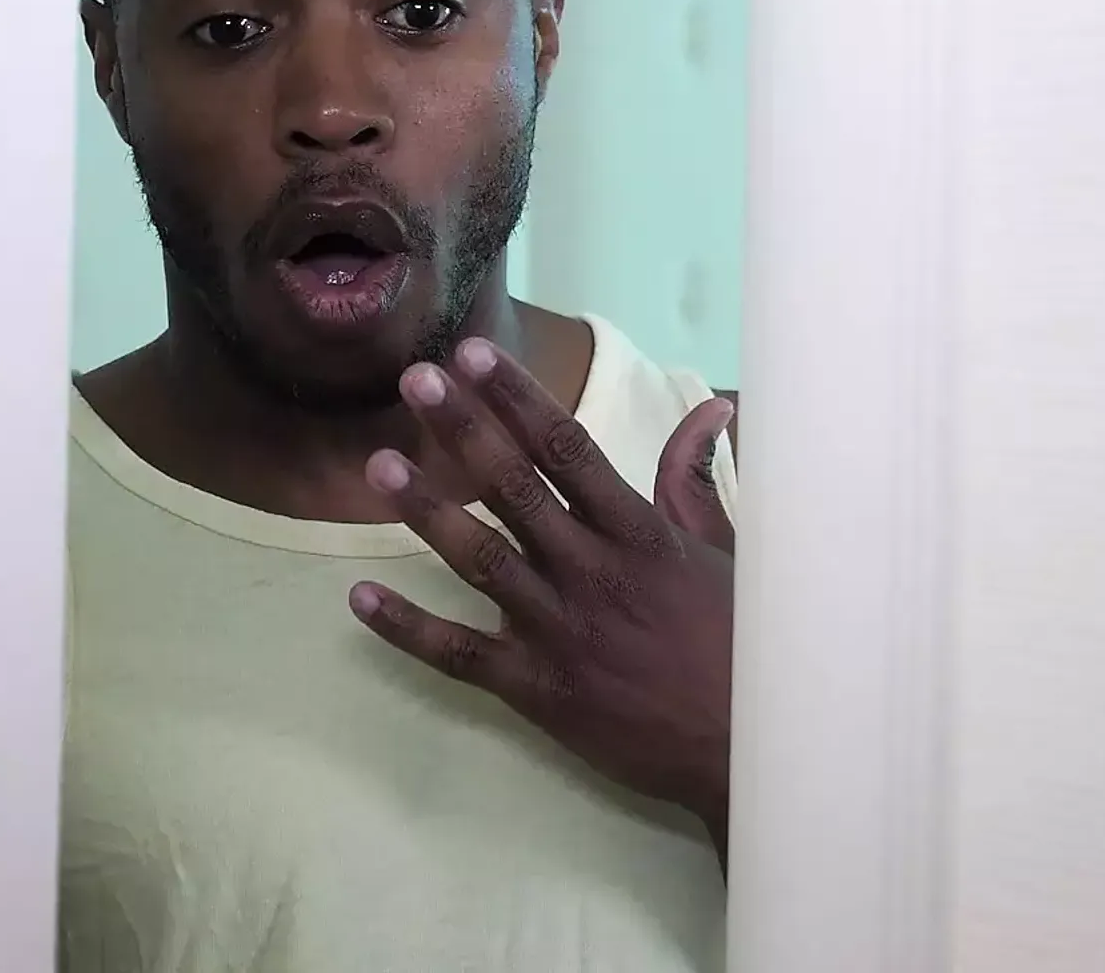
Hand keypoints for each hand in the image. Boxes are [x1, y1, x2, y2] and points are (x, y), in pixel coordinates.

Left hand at [346, 337, 738, 854]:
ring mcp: (559, 633)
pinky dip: (407, 628)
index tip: (475, 355)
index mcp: (640, 536)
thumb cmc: (740, 647)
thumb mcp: (729, 555)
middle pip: (515, 489)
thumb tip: (709, 409)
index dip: (518, 398)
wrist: (745, 749)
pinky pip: (459, 656)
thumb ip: (695, 481)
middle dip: (463, 430)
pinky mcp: (537, 691)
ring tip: (379, 466)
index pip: (568, 450)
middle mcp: (593, 574)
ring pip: (480, 561)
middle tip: (415, 381)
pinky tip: (359, 600)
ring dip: (427, 512)